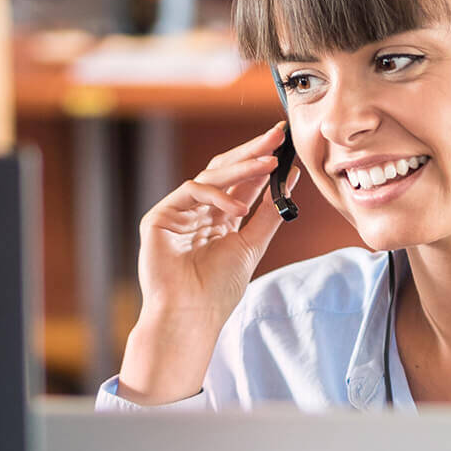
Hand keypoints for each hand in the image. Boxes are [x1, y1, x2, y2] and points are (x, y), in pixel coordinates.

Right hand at [118, 122, 299, 403]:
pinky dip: (216, 195)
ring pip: (211, 176)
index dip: (262, 161)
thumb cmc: (217, 291)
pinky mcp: (160, 217)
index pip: (243, 182)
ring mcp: (178, 212)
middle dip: (252, 151)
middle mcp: (198, 211)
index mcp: (219, 219)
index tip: (284, 143)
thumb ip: (268, 213)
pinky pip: (190, 191)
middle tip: (276, 134)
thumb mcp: (251, 246)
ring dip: (242, 167)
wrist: (190, 317)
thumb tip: (291, 178)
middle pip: (225, 171)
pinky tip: (236, 209)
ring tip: (270, 162)